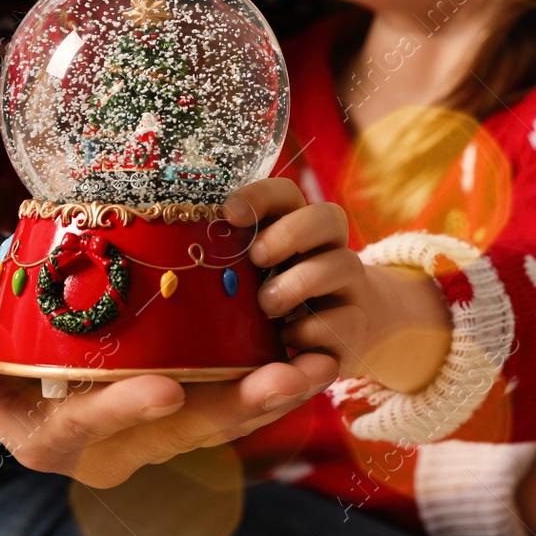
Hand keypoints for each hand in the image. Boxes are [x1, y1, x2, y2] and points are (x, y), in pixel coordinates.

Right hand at [0, 247, 337, 488]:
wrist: (0, 316)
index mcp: (47, 435)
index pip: (90, 428)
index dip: (126, 409)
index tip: (166, 386)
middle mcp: (107, 441)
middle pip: (176, 430)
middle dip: (233, 405)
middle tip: (283, 376)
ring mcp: (148, 420)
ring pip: (216, 418)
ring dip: (270, 396)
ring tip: (317, 366)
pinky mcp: (180, 393)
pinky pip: (230, 395)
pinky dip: (271, 379)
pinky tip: (313, 355)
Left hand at [225, 178, 450, 392]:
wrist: (335, 336)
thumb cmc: (276, 301)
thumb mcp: (253, 277)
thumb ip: (230, 261)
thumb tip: (179, 255)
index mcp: (298, 228)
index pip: (287, 195)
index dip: (261, 197)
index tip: (229, 214)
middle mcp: (329, 249)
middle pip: (327, 217)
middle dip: (290, 234)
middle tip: (257, 258)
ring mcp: (349, 285)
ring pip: (346, 263)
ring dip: (301, 282)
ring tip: (266, 304)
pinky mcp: (356, 325)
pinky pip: (348, 320)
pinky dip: (314, 329)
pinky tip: (286, 340)